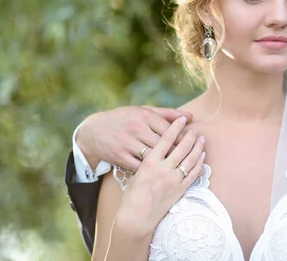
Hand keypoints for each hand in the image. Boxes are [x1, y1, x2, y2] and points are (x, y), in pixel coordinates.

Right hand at [76, 105, 192, 170]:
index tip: (193, 143)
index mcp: (144, 116)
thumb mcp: (143, 112)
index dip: (183, 137)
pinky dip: (151, 171)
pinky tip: (162, 174)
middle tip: (191, 157)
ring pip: (153, 156)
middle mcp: (136, 129)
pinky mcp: (120, 157)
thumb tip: (190, 116)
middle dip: (179, 151)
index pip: (169, 128)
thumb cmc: (124, 119)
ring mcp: (128, 144)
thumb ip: (168, 114)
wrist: (93, 131)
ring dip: (167, 162)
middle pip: (164, 144)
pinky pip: (140, 167)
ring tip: (179, 166)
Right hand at [113, 116, 205, 238]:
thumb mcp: (137, 170)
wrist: (136, 217)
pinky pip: (193, 173)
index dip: (175, 127)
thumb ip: (149, 156)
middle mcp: (163, 169)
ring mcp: (173, 180)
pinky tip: (202, 156)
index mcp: (149, 162)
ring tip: (201, 139)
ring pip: (190, 159)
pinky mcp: (180, 190)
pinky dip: (199, 163)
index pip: (165, 138)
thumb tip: (160, 144)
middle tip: (195, 129)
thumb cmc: (132, 194)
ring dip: (197, 147)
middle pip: (181, 147)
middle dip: (190, 136)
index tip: (182, 119)